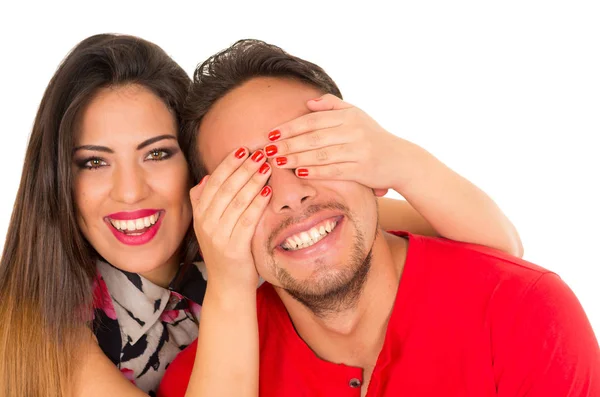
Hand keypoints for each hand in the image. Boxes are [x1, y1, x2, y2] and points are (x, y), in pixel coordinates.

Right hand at [190, 148, 271, 292]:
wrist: (227, 286)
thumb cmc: (225, 252)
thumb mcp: (210, 226)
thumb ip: (204, 203)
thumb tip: (205, 178)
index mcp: (200, 214)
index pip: (213, 182)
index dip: (228, 164)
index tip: (243, 149)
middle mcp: (205, 223)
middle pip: (225, 188)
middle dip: (243, 168)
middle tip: (259, 153)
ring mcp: (218, 236)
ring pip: (236, 201)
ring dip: (253, 181)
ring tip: (266, 167)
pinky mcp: (233, 248)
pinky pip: (247, 220)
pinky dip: (257, 204)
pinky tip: (268, 192)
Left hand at [264, 94, 417, 195]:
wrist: (401, 160)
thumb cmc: (373, 137)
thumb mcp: (356, 115)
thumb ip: (332, 106)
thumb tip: (308, 103)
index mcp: (349, 116)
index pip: (314, 120)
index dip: (291, 127)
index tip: (272, 133)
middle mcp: (354, 131)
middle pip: (314, 137)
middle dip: (289, 143)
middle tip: (269, 149)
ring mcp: (359, 150)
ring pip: (321, 154)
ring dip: (297, 158)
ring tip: (279, 161)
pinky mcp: (362, 169)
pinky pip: (334, 170)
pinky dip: (315, 171)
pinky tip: (299, 172)